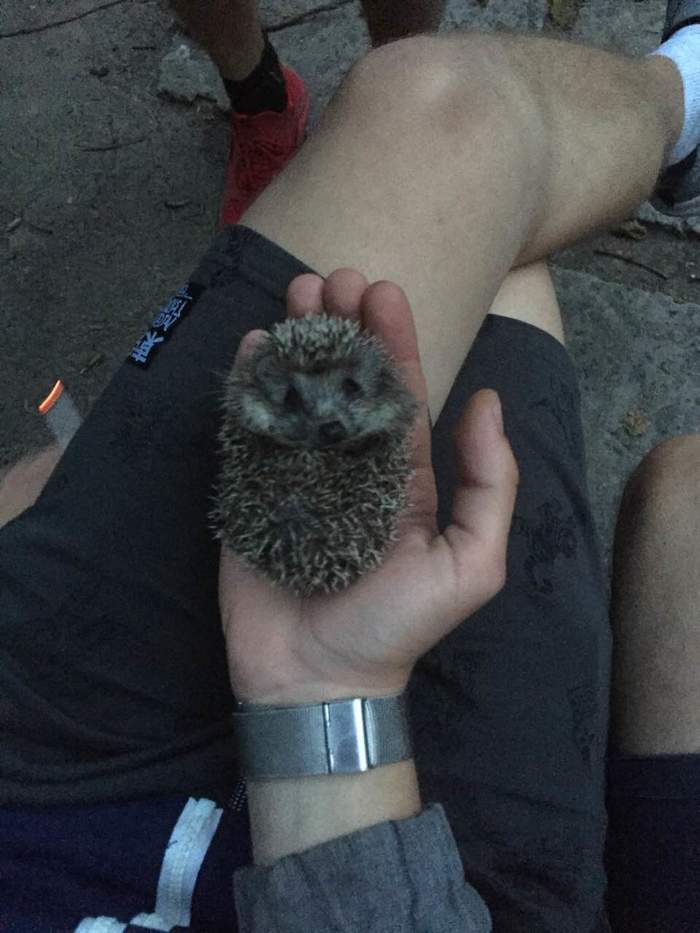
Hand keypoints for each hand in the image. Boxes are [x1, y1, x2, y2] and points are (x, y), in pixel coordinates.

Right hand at [219, 268, 518, 705]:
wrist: (318, 679)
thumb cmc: (398, 626)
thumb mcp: (471, 564)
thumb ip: (488, 485)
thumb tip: (487, 402)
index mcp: (404, 475)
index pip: (401, 392)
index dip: (394, 339)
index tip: (381, 289)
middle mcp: (353, 464)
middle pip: (347, 380)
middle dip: (342, 325)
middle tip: (331, 276)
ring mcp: (300, 474)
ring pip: (300, 391)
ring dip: (298, 341)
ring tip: (295, 293)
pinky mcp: (254, 490)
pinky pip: (253, 428)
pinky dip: (251, 385)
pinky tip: (253, 346)